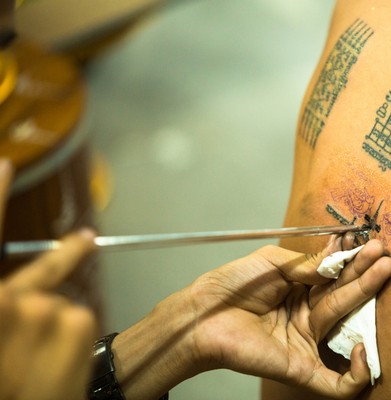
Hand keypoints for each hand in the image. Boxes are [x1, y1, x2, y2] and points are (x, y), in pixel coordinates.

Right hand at [0, 160, 97, 399]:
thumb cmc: (3, 381)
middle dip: (28, 313)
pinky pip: (80, 317)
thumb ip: (5, 297)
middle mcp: (4, 299)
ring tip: (31, 373)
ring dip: (50, 332)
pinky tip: (53, 372)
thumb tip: (15, 292)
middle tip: (17, 351)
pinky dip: (72, 340)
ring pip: (57, 303)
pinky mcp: (76, 321)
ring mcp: (40, 308)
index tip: (5, 165)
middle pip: (30, 286)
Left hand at [113, 235, 390, 399]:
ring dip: (366, 298)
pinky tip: (363, 348)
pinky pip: (338, 384)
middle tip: (383, 254)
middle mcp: (308, 314)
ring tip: (381, 270)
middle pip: (344, 296)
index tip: (365, 242)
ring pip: (347, 326)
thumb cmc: (233, 284)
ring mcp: (307, 342)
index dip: (351, 260)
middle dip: (365, 273)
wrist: (204, 314)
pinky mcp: (302, 369)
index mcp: (301, 289)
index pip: (335, 277)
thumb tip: (338, 257)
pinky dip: (357, 374)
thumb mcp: (274, 261)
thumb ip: (308, 263)